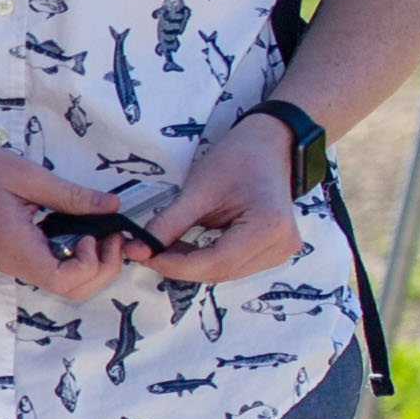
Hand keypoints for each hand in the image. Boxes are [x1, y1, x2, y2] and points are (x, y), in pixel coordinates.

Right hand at [0, 142, 157, 300]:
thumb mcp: (26, 176)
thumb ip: (71, 195)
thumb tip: (113, 207)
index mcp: (18, 249)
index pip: (66, 281)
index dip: (92, 263)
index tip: (95, 231)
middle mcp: (17, 264)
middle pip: (72, 291)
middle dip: (102, 269)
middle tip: (110, 234)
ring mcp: (15, 263)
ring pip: (65, 283)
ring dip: (91, 265)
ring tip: (98, 231)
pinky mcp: (15, 255)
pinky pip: (53, 269)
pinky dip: (75, 258)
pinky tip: (79, 230)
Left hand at [141, 114, 308, 285]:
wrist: (266, 146)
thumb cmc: (237, 159)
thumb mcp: (198, 190)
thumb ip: (168, 224)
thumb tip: (139, 250)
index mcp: (268, 227)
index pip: (216, 262)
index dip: (177, 265)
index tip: (146, 257)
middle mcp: (280, 246)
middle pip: (221, 271)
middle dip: (181, 266)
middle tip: (149, 252)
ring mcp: (279, 251)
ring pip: (225, 272)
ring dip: (192, 265)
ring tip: (165, 247)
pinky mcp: (272, 251)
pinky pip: (233, 265)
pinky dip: (206, 259)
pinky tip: (186, 247)